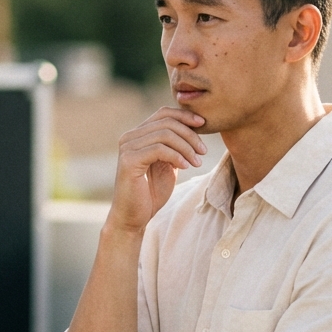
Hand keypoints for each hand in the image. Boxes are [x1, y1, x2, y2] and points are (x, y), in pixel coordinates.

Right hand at [107, 108, 206, 233]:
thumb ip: (174, 146)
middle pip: (166, 122)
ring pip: (165, 134)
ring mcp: (127, 147)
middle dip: (190, 134)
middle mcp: (129, 137)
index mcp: (138, 135)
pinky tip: (186, 167)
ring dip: (186, 147)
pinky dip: (177, 156)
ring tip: (197, 162)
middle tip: (203, 151)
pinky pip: (159, 149)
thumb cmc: (150, 193)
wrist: (133, 218)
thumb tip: (194, 127)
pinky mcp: (129, 160)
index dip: (185, 115)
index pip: (163, 113)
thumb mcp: (167, 165)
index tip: (204, 125)